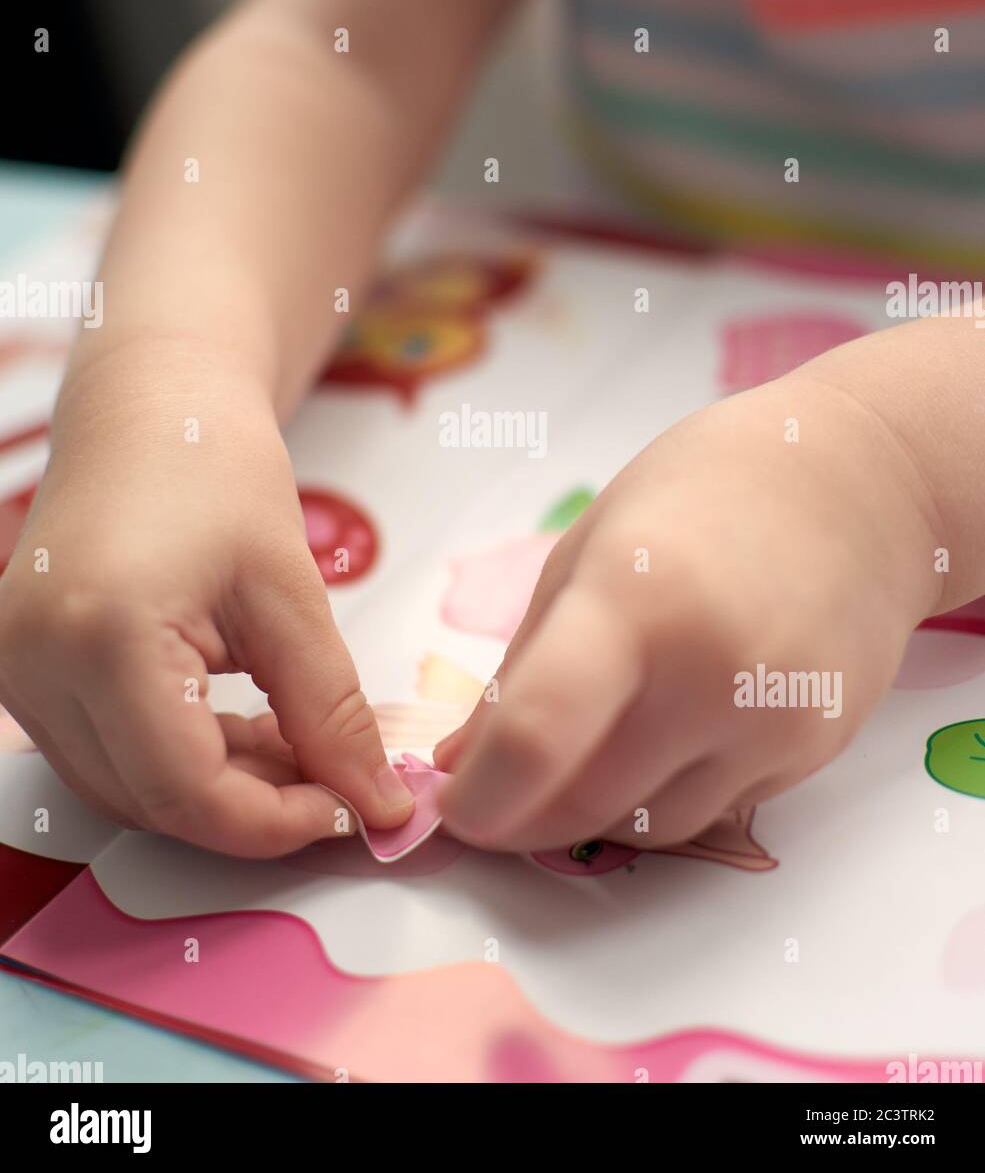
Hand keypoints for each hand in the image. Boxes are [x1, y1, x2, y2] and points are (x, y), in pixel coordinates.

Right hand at [0, 342, 413, 855]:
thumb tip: (376, 803)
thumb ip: (331, 710)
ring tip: (293, 741)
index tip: (350, 809)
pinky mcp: (25, 671)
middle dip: (254, 807)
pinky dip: (179, 760)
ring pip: (127, 790)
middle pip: (154, 801)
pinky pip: (106, 755)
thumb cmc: (216, 468)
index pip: (186, 791)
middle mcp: (35, 667)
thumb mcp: (290, 592)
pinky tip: (239, 726)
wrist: (149, 408)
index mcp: (102, 638)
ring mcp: (17, 673)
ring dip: (218, 788)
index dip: (275, 822)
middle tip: (335, 776)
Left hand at [435, 372, 938, 851]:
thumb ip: (521, 669)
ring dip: (590, 811)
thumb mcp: (586, 554)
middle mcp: (710, 674)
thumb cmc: (701, 496)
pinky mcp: (812, 753)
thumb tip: (462, 763)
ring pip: (646, 827)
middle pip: (585, 803)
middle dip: (521, 817)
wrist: (856, 488)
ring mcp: (771, 722)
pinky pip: (709, 810)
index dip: (481, 796)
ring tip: (577, 752)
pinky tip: (659, 735)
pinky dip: (660, 793)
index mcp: (634, 601)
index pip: (540, 736)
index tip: (452, 805)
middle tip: (493, 795)